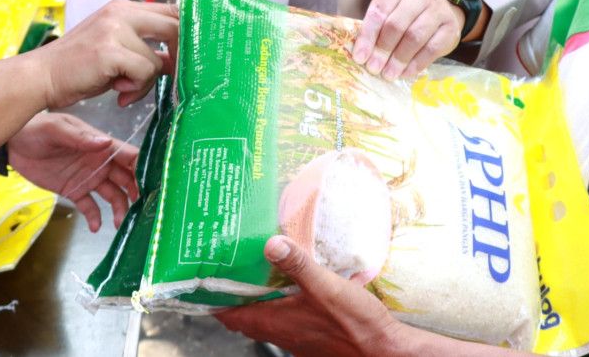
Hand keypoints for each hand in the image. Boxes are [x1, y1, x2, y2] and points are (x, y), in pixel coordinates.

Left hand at [8, 112, 139, 231]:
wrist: (12, 145)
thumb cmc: (36, 130)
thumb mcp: (57, 129)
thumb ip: (80, 138)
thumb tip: (105, 143)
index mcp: (100, 145)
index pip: (129, 156)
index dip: (143, 167)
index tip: (153, 183)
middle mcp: (99, 162)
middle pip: (126, 178)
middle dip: (137, 192)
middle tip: (143, 208)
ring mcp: (88, 178)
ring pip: (112, 195)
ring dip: (119, 208)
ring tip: (120, 223)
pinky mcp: (74, 191)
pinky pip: (90, 206)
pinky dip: (95, 217)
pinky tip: (95, 227)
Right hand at [40, 0, 177, 108]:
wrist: (41, 78)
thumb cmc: (78, 69)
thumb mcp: (116, 53)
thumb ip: (146, 51)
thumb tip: (179, 62)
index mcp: (123, 8)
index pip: (172, 10)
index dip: (189, 32)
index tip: (194, 55)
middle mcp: (121, 12)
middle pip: (175, 25)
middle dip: (182, 56)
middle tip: (176, 77)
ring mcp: (115, 28)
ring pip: (157, 59)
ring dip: (146, 83)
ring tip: (125, 90)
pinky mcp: (110, 49)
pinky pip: (144, 72)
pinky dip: (136, 88)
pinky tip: (118, 93)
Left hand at [217, 236, 410, 356]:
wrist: (381, 352)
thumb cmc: (354, 325)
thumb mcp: (325, 286)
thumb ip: (298, 264)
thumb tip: (270, 243)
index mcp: (274, 321)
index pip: (228, 314)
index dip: (214, 297)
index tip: (206, 276)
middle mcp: (279, 333)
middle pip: (242, 316)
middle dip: (232, 296)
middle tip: (230, 269)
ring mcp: (294, 338)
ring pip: (263, 319)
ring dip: (255, 300)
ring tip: (256, 273)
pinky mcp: (310, 338)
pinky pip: (284, 322)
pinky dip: (278, 306)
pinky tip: (290, 288)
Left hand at [351, 0, 463, 79]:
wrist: (444, 13)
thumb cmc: (409, 14)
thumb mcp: (392, 10)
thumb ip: (377, 27)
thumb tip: (360, 54)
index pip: (379, 9)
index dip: (368, 35)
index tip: (359, 57)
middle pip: (396, 24)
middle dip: (382, 49)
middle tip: (374, 68)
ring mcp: (438, 9)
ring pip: (414, 36)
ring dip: (399, 59)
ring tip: (388, 74)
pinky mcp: (451, 27)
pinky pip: (432, 49)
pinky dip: (416, 63)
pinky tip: (405, 73)